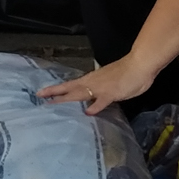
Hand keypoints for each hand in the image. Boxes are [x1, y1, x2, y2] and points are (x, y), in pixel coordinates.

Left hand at [39, 57, 156, 115]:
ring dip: (66, 99)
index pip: (70, 85)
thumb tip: (91, 100)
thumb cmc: (127, 73)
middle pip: (70, 88)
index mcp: (92, 79)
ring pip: (79, 93)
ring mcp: (101, 88)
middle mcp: (93, 82)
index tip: (42, 93)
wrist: (140, 65)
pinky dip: (95, 106)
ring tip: (51, 103)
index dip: (57, 89)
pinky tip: (88, 113)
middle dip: (54, 93)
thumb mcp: (109, 82)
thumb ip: (100, 91)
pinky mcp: (112, 93)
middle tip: (39, 96)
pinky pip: (101, 101)